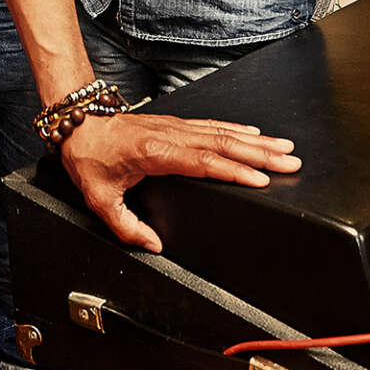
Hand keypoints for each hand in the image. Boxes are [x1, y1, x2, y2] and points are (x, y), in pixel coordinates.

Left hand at [59, 112, 301, 251]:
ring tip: (284, 148)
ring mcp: (175, 128)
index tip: (260, 178)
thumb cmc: (89, 157)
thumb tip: (154, 245)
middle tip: (290, 161)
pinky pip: (212, 126)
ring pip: (222, 132)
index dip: (234, 171)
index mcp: (156, 154)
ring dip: (256, 141)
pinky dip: (236, 129)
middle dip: (260, 154)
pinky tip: (254, 134)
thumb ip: (127, 226)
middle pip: (223, 144)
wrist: (79, 124)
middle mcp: (171, 136)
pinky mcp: (175, 125)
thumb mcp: (100, 199)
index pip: (203, 162)